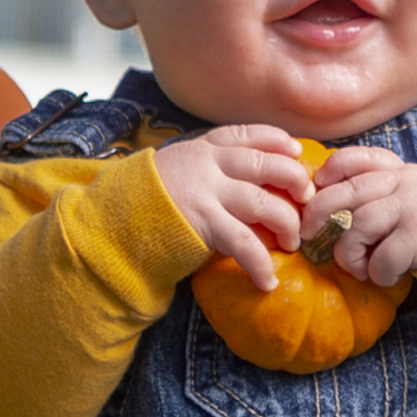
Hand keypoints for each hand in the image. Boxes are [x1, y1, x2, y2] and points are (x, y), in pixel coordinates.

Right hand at [151, 126, 319, 290]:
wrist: (110, 222)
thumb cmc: (146, 201)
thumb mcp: (177, 170)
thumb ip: (207, 168)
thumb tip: (246, 179)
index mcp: (202, 148)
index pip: (248, 134)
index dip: (277, 140)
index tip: (296, 150)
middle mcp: (208, 165)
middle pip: (267, 165)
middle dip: (295, 181)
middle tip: (307, 200)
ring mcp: (206, 192)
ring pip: (265, 203)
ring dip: (287, 225)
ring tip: (292, 243)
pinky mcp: (203, 223)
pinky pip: (245, 243)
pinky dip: (261, 265)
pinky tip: (267, 282)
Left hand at [306, 146, 416, 286]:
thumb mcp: (406, 188)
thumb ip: (373, 188)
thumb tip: (323, 207)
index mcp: (394, 170)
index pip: (356, 158)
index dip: (330, 170)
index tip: (319, 185)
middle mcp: (400, 184)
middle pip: (346, 193)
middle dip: (319, 216)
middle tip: (310, 236)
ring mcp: (410, 209)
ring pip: (357, 226)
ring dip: (347, 253)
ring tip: (356, 266)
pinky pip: (382, 257)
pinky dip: (376, 272)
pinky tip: (384, 275)